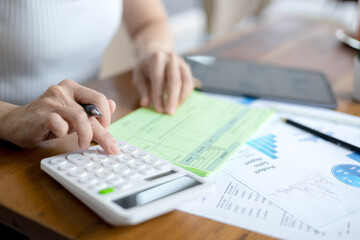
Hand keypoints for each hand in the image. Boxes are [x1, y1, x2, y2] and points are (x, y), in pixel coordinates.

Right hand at [1, 79, 119, 153]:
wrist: (15, 123)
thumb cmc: (47, 119)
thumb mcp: (73, 114)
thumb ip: (91, 110)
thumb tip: (113, 104)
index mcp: (73, 88)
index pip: (99, 99)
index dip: (107, 117)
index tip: (106, 130)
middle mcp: (63, 90)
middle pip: (93, 109)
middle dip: (104, 131)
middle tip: (110, 147)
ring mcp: (51, 101)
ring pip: (80, 118)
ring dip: (86, 135)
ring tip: (84, 145)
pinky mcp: (41, 115)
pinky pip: (60, 125)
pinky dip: (64, 132)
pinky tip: (60, 135)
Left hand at [133, 51, 193, 114]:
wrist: (156, 52)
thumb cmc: (146, 67)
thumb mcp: (138, 76)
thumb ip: (142, 89)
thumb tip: (145, 104)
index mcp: (157, 58)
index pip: (158, 79)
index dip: (158, 95)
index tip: (158, 109)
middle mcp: (171, 58)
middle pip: (174, 81)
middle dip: (172, 99)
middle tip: (169, 113)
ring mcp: (181, 62)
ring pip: (185, 82)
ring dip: (181, 99)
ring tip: (174, 109)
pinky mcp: (187, 68)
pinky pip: (189, 83)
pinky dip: (185, 95)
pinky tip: (178, 103)